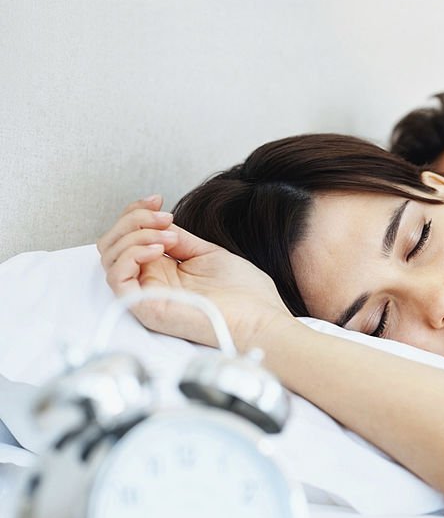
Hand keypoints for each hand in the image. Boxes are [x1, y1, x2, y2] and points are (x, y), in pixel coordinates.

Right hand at [96, 195, 291, 350]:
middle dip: (133, 219)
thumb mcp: (208, 253)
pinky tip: (159, 249)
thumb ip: (181, 239)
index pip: (129, 237)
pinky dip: (131, 254)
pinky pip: (117, 277)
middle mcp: (150, 282)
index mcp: (163, 271)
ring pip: (110, 256)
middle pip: (112, 243)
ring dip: (136, 234)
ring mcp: (146, 295)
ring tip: (169, 236)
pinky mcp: (145, 308)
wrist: (259, 317)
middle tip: (164, 216)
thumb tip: (161, 222)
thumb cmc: (244, 294)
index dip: (136, 212)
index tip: (158, 199)